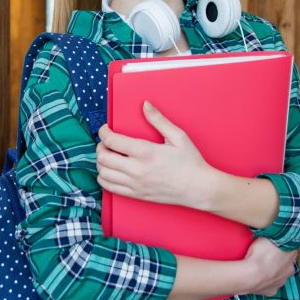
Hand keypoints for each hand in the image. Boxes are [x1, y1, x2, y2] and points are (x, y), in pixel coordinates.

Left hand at [95, 100, 215, 208]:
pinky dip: (104, 178)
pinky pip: (109, 188)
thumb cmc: (191, 162)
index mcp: (145, 152)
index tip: (105, 129)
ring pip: (103, 173)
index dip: (103, 132)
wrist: (198, 189)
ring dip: (101, 162)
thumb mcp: (178, 136)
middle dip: (100, 146)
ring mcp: (135, 184)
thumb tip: (145, 104)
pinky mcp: (136, 195)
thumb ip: (158, 119)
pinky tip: (111, 171)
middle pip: (103, 157)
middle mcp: (137, 169)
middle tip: (106, 142)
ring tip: (109, 156)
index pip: (112, 141)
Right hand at [242, 237, 297, 296]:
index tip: (274, 242)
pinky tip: (258, 276)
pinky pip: (270, 285)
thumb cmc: (259, 254)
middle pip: (286, 262)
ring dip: (273, 270)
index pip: (290, 247)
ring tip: (260, 266)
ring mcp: (281, 281)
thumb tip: (275, 228)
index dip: (282, 244)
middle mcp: (290, 269)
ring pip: (279, 274)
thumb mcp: (266, 236)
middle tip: (266, 254)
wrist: (251, 275)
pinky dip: (265, 281)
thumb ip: (272, 233)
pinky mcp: (272, 290)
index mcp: (291, 254)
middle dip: (279, 259)